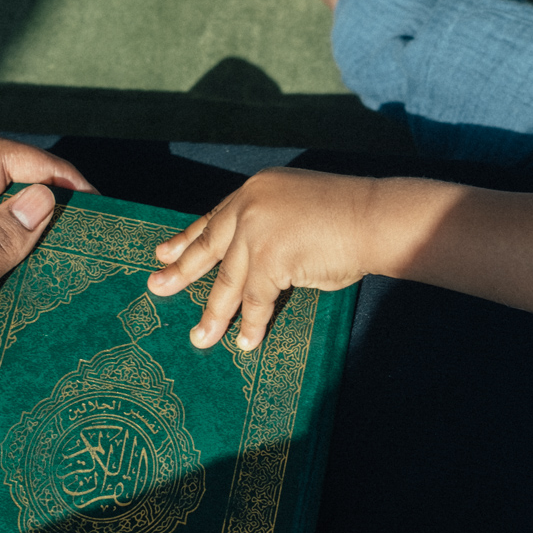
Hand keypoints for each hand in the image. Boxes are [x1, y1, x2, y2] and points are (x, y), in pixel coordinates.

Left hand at [146, 168, 381, 351]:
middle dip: (181, 271)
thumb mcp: (297, 210)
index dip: (188, 238)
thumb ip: (270, 228)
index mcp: (256, 190)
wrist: (375, 218)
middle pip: (209, 246)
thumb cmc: (349, 217)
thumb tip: (250, 266)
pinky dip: (253, 324)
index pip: (215, 218)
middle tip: (157, 287)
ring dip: (214, 314)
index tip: (164, 253)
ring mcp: (258, 232)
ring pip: (228, 281)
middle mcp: (250, 206)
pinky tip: (245, 342)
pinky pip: (256, 300)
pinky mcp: (270, 259)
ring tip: (200, 338)